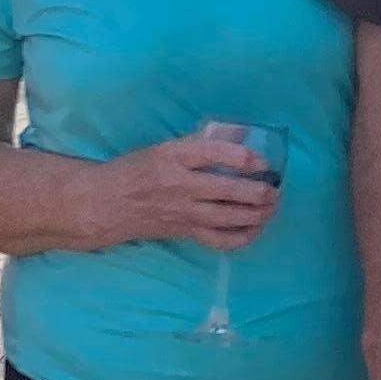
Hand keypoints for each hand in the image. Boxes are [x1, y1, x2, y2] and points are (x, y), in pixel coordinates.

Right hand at [90, 132, 280, 251]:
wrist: (105, 203)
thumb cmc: (134, 170)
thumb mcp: (161, 148)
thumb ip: (196, 146)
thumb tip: (237, 140)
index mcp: (174, 156)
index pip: (216, 153)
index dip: (245, 157)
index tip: (263, 162)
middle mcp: (180, 184)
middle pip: (229, 189)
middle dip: (259, 191)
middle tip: (275, 189)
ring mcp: (183, 211)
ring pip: (229, 216)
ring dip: (257, 213)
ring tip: (272, 207)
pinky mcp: (184, 232)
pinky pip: (219, 239)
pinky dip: (241, 237)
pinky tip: (254, 229)